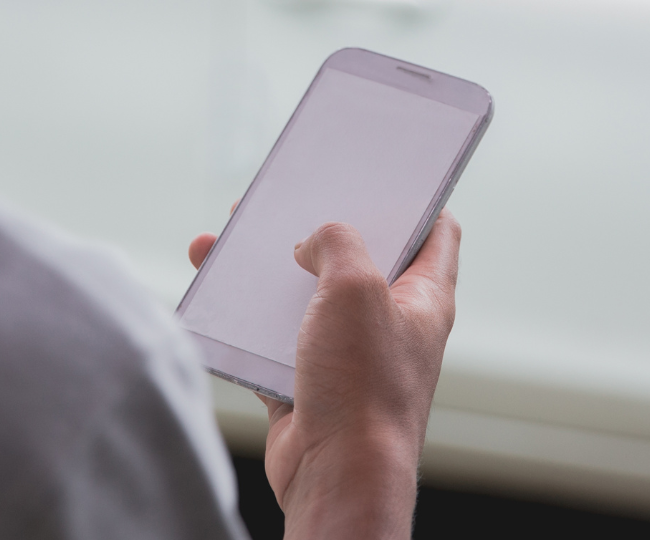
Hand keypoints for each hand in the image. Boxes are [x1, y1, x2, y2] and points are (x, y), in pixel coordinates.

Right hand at [188, 211, 462, 538]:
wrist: (335, 477)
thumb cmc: (362, 386)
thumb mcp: (355, 288)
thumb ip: (337, 243)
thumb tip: (311, 241)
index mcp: (424, 296)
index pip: (437, 230)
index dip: (414, 196)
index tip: (379, 172)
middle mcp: (391, 323)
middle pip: (358, 258)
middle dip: (316, 226)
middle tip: (284, 197)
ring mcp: (349, 355)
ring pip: (305, 296)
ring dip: (265, 268)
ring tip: (225, 237)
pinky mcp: (307, 383)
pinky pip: (270, 339)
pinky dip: (241, 318)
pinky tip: (212, 292)